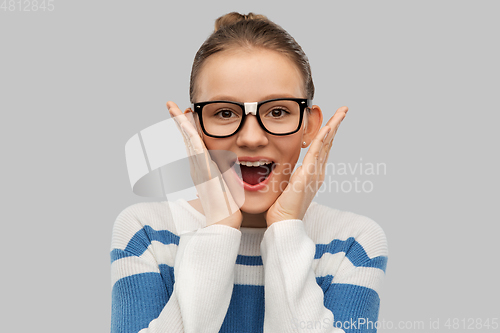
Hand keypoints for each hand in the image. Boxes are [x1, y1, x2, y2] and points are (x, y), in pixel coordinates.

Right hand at [167, 101, 243, 228]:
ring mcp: (198, 170)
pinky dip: (190, 136)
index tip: (187, 115)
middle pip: (186, 139)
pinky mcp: (204, 172)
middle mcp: (197, 168)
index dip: (188, 129)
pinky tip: (186, 124)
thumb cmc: (227, 209)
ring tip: (174, 109)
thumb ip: (226, 177)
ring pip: (188, 141)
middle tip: (172, 106)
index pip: (194, 144)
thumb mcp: (226, 187)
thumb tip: (229, 170)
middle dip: (179, 122)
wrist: (223, 223)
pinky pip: (196, 150)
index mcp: (202, 170)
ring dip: (181, 124)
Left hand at [265, 106, 347, 226]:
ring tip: (342, 112)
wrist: (284, 223)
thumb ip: (288, 175)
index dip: (328, 133)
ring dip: (334, 126)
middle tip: (344, 110)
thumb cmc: (281, 208)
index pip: (323, 148)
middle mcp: (318, 172)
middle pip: (329, 143)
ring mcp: (314, 173)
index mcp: (313, 174)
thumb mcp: (286, 185)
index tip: (332, 120)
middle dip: (336, 125)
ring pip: (326, 144)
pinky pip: (316, 153)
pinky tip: (328, 128)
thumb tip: (282, 167)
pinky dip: (322, 139)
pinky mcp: (307, 176)